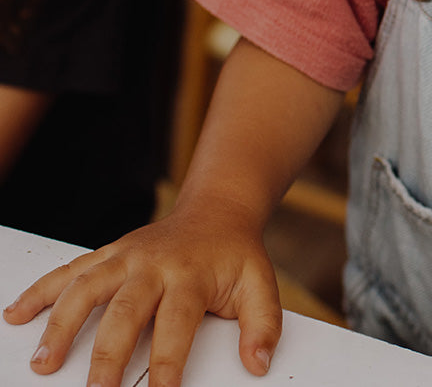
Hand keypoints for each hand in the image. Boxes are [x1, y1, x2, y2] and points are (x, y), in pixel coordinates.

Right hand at [2, 200, 280, 386]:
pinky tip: (17, 313)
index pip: (177, 325)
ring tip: (44, 362)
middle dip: (107, 354)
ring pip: (88, 287)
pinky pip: (71, 270)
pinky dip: (42, 290)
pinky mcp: (109, 254)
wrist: (218, 210)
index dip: (166, 365)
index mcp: (192, 275)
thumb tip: (258, 363)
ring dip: (62, 324)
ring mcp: (127, 256)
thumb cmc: (234, 255)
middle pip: (126, 310)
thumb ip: (263, 324)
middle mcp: (155, 264)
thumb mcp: (260, 283)